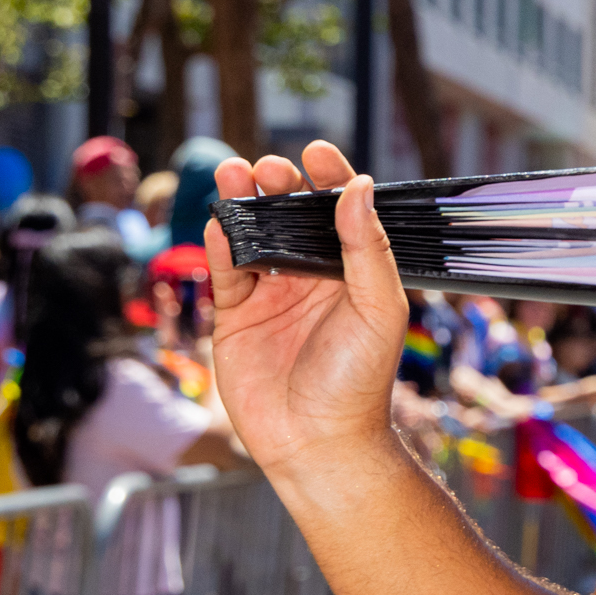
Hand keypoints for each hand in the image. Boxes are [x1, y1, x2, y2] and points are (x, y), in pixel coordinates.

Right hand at [205, 143, 412, 483]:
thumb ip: (367, 248)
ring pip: (254, 238)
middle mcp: (312, 278)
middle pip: (291, 217)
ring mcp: (272, 297)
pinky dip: (220, 246)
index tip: (315, 151)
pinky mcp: (237, 319)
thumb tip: (358, 187)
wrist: (318, 443)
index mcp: (353, 273)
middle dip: (278, 185)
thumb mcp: (377, 308)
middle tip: (267, 165)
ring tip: (232, 173)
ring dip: (243, 205)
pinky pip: (225, 273)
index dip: (328, 179)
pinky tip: (218, 224)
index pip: (340, 212)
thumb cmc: (359, 380)